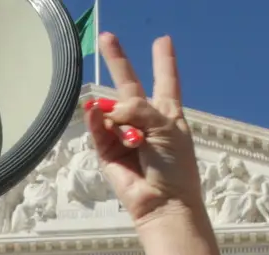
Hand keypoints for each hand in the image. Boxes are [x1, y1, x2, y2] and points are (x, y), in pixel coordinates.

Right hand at [87, 33, 203, 226]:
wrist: (164, 203)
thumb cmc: (175, 167)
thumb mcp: (165, 127)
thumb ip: (138, 108)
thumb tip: (107, 108)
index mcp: (167, 115)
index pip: (166, 81)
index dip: (164, 61)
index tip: (163, 41)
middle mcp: (145, 121)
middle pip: (129, 85)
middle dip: (119, 62)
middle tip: (107, 37)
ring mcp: (124, 135)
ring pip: (112, 109)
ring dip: (117, 115)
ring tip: (135, 144)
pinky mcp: (108, 152)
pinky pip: (98, 129)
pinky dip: (96, 120)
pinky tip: (93, 110)